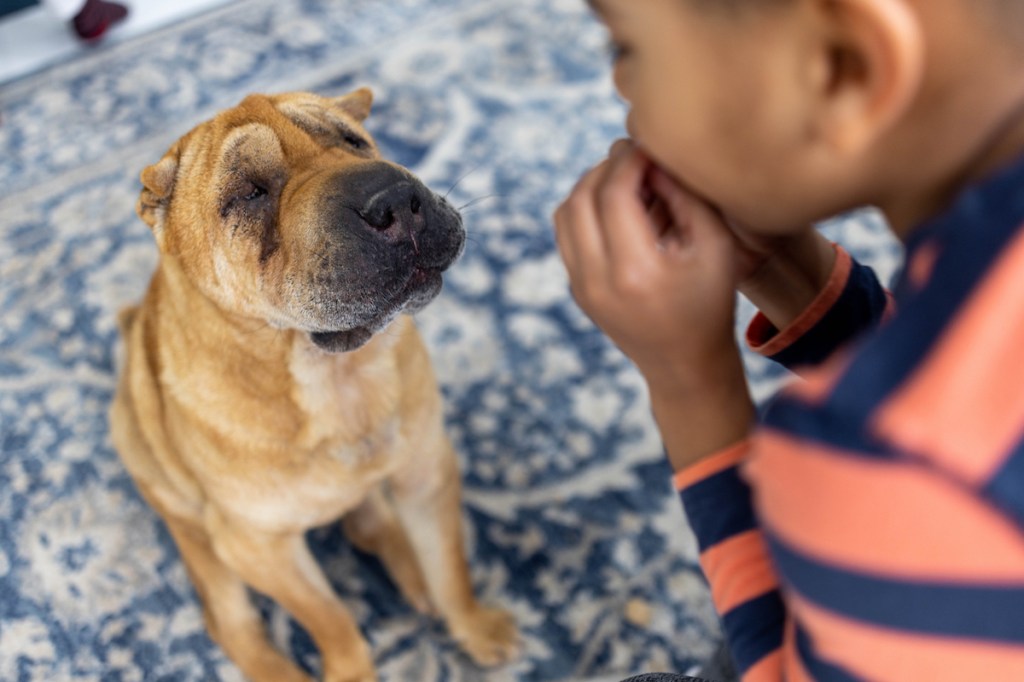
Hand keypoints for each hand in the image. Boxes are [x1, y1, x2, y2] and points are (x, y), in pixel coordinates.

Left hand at [553, 140, 741, 390]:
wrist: (684, 364)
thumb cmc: (710, 303)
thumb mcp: (716, 246)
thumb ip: (686, 197)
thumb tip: (653, 158)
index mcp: (635, 271)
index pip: (614, 194)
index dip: (630, 160)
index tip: (651, 146)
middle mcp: (597, 280)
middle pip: (581, 197)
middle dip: (607, 166)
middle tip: (637, 156)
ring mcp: (580, 286)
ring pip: (565, 213)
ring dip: (591, 185)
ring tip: (626, 179)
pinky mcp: (576, 288)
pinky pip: (566, 233)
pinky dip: (584, 208)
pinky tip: (617, 205)